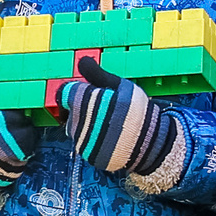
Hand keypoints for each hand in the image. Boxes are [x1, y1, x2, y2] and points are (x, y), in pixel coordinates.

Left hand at [56, 54, 180, 175]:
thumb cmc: (137, 112)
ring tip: (111, 125)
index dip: (75, 92)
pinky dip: (94, 139)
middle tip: (105, 110)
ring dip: (88, 124)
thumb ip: (98, 75)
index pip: (65, 92)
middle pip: (70, 111)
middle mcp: (77, 122)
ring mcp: (81, 140)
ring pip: (76, 128)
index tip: (86, 94)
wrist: (150, 144)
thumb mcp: (121, 86)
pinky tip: (111, 137)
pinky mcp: (87, 154)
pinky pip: (84, 143)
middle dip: (83, 108)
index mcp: (83, 102)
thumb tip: (82, 60)